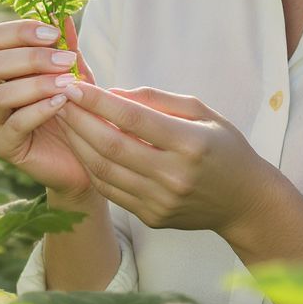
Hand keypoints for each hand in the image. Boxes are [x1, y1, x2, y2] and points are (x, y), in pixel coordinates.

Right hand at [0, 14, 97, 200]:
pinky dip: (38, 110)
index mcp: (2, 66)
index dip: (21, 30)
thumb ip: (68, 47)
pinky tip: (61, 103)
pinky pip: (14, 125)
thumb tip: (62, 13)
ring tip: (66, 83)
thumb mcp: (76, 72)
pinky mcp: (5, 146)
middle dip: (30, 57)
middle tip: (64, 60)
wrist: (88, 152)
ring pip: (0, 94)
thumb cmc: (77, 106)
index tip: (54, 33)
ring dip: (36, 84)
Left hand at [54, 82, 273, 236]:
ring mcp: (161, 201)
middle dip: (80, 120)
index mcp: (190, 143)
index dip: (99, 101)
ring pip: (105, 170)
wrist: (244, 201)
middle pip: (112, 145)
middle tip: (58, 99)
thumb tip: (114, 92)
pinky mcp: (152, 217)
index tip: (74, 85)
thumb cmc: (224, 147)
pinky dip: (92, 167)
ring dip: (78, 143)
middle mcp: (174, 175)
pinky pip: (111, 190)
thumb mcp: (202, 111)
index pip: (133, 119)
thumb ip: (158, 100)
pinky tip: (81, 147)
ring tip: (64, 121)